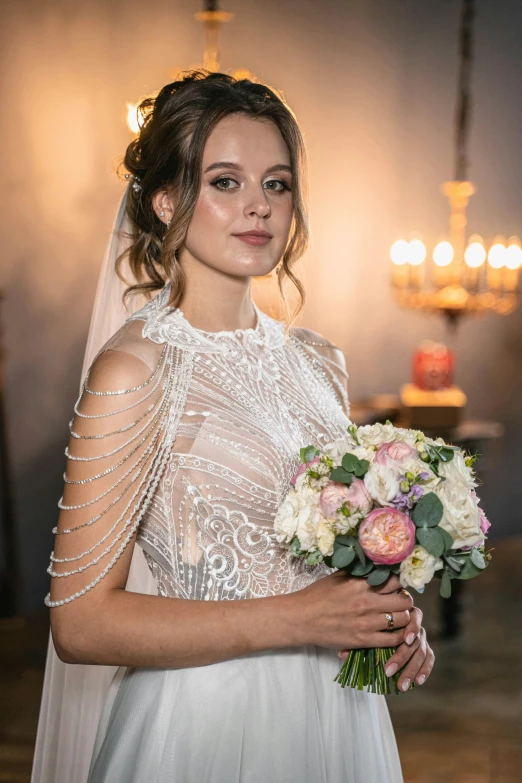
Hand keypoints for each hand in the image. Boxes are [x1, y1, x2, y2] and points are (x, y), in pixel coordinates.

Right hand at [293, 572, 413, 650]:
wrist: (301, 619)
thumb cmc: (317, 595)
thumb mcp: (338, 577)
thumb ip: (359, 573)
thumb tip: (376, 567)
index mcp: (360, 584)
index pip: (395, 580)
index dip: (399, 584)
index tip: (396, 587)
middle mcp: (366, 602)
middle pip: (404, 601)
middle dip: (405, 601)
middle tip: (399, 603)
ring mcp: (366, 623)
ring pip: (402, 620)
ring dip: (403, 618)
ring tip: (396, 617)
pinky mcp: (363, 640)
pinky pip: (392, 640)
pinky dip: (398, 636)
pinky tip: (393, 633)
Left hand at [338, 603, 434, 691]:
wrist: (376, 625)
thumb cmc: (365, 624)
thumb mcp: (361, 630)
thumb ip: (356, 639)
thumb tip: (342, 654)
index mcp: (399, 612)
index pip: (410, 617)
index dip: (410, 628)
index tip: (404, 640)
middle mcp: (412, 622)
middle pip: (415, 638)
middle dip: (402, 656)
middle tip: (388, 672)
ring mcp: (420, 636)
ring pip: (421, 651)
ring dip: (411, 669)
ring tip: (400, 686)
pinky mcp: (425, 648)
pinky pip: (429, 658)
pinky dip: (425, 669)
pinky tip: (418, 681)